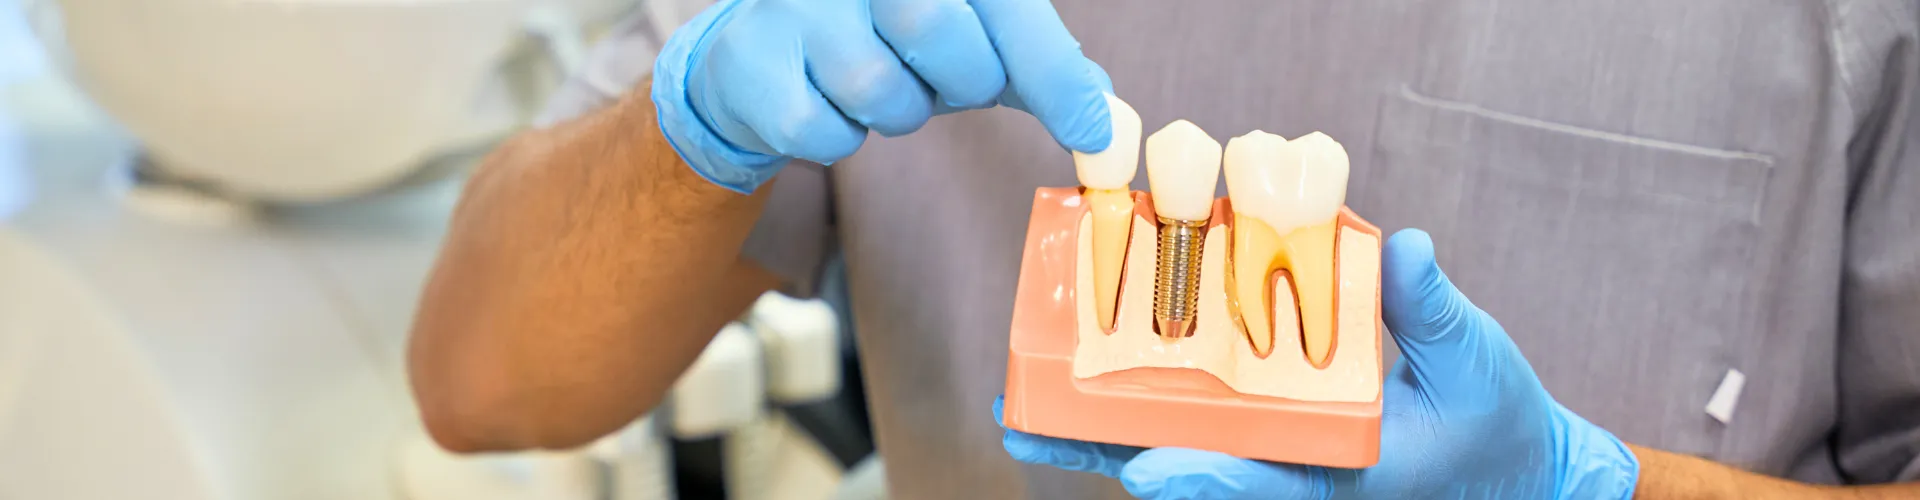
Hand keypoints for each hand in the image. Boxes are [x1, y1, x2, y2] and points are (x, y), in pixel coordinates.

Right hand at [651, 0, 1113, 192]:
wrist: (758, 48)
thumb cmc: (882, 34)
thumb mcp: (965, 31)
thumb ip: (1033, 63)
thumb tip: (1104, 113)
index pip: (1003, 3)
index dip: (1052, 69)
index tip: (1093, 130)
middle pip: (936, 29)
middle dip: (962, 78)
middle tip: (950, 81)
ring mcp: (794, 5)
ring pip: (878, 89)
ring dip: (897, 110)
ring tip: (878, 83)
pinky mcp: (754, 62)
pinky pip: (825, 132)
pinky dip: (840, 136)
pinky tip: (824, 102)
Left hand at [996, 229, 1641, 498]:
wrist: (1511, 463)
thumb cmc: (1494, 419)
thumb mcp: (1475, 360)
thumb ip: (1432, 310)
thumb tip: (1401, 247)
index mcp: (1342, 472)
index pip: (1264, 483)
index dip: (1207, 479)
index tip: (1148, 471)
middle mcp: (1295, 469)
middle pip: (1189, 468)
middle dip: (1109, 450)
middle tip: (1026, 426)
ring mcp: (1276, 455)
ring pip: (1177, 448)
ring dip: (1103, 432)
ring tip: (1024, 411)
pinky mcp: (1270, 435)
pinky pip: (1194, 426)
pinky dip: (1139, 407)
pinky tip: (1082, 382)